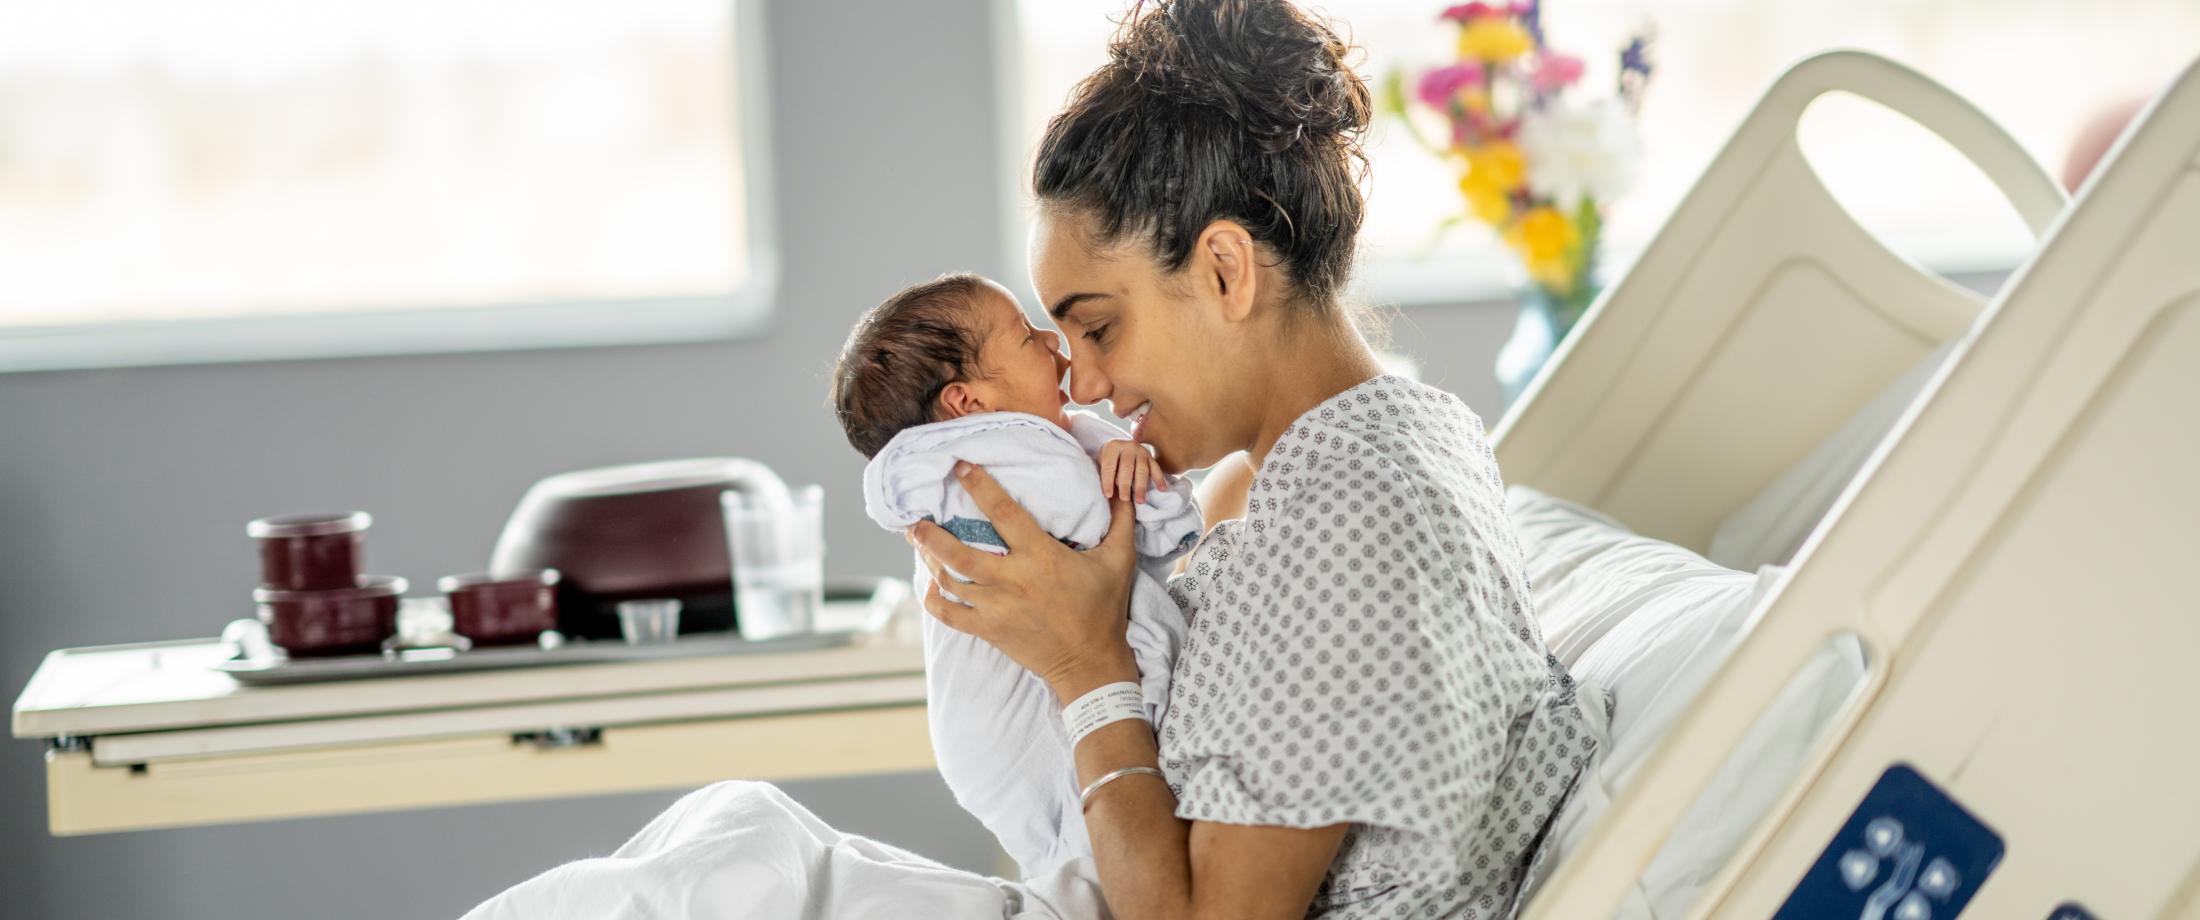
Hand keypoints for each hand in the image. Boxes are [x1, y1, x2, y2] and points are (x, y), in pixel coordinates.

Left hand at [907, 461, 1140, 699]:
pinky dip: (934, 600)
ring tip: (919, 541)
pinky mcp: (989, 631)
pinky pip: (949, 615)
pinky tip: (930, 586)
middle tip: (916, 517)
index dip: (980, 486)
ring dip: (930, 559)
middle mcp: (1013, 581)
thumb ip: (1121, 520)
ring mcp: (996, 608)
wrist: (1091, 664)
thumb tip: (1125, 487)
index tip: (960, 466)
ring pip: (950, 580)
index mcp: (1041, 557)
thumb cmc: (1105, 609)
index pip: (1003, 513)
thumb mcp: (1120, 560)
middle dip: (931, 533)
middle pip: (958, 552)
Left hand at [1098, 438, 1165, 503]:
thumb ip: (1104, 474)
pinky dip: (1159, 479)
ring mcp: (1141, 451)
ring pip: (1142, 470)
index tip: (1108, 496)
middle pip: (1127, 467)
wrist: (1121, 448)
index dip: (1108, 481)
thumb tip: (1107, 492)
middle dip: (1125, 485)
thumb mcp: (1102, 463)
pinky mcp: (1151, 457)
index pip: (1109, 466)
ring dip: (1141, 486)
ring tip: (1140, 501)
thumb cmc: (1109, 460)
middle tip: (1124, 499)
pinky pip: (1156, 468)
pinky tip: (1161, 489)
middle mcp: (1128, 446)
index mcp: (1113, 446)